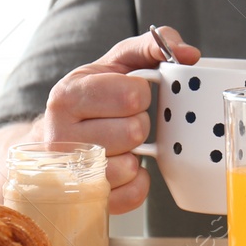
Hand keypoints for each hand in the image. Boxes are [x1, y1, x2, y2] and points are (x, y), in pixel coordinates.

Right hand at [35, 26, 198, 214]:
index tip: (128, 96)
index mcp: (68, 95)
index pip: (131, 95)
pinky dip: (137, 182)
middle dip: (139, 125)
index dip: (141, 95)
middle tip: (122, 122)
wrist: (56, 139)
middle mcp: (59, 134)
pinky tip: (124, 168)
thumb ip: (153, 45)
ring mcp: (68, 173)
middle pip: (133, 132)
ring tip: (119, 145)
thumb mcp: (117, 62)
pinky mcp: (84, 200)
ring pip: (130, 166)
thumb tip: (189, 54)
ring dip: (136, 156)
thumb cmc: (94, 97)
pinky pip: (131, 195)